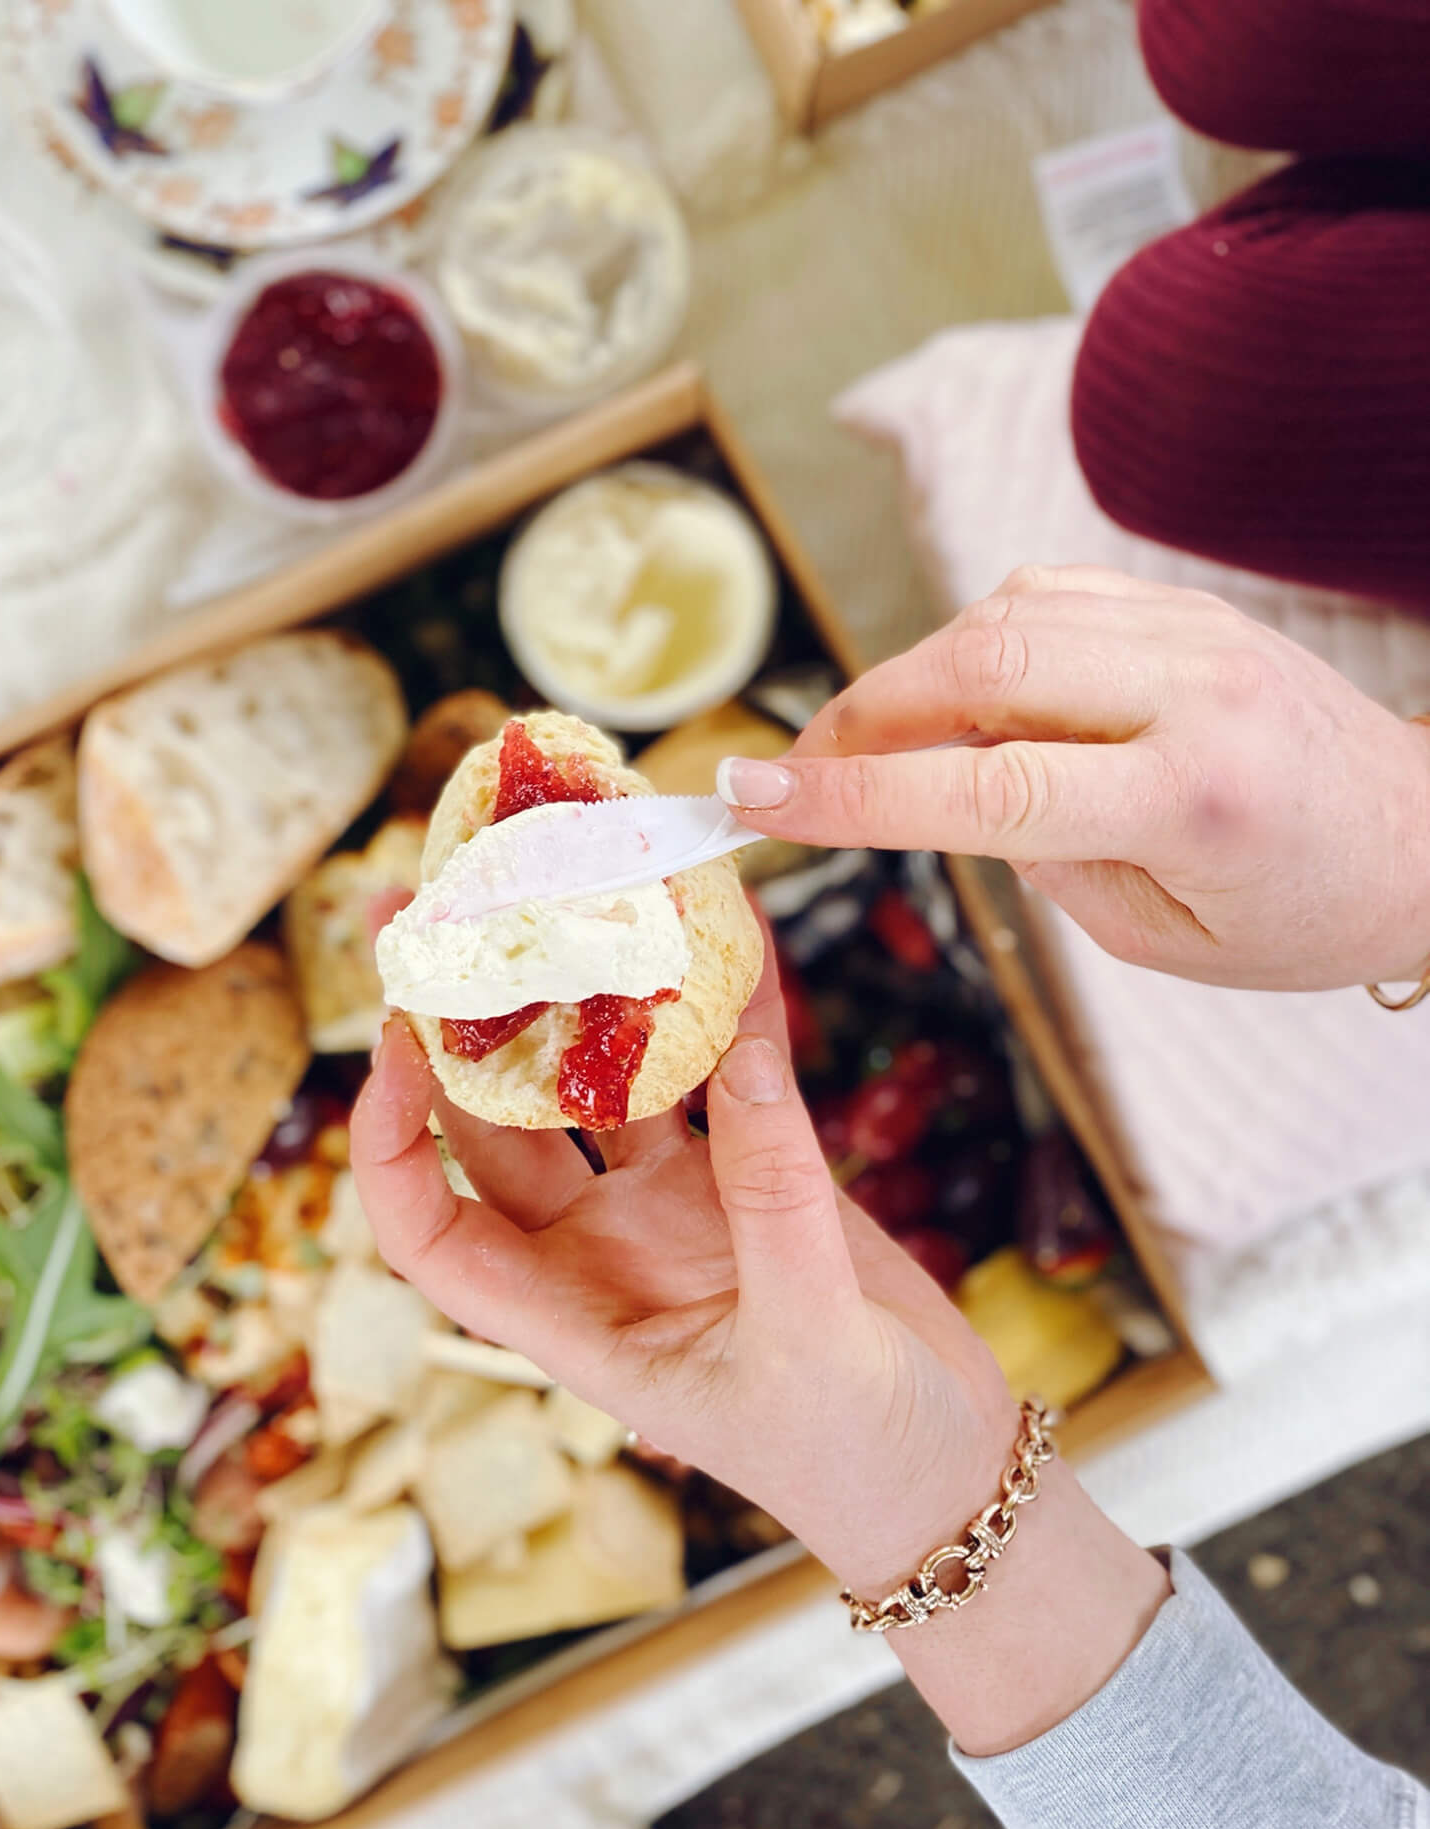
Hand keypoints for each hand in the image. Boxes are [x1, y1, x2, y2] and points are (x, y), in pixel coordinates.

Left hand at [351, 939, 1168, 1751]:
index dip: (393, 1145)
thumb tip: (740, 1059)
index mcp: (575, 1319)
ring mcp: (673, 1209)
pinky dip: (729, 1013)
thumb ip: (776, 1203)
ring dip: (589, 1001)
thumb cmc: (852, 1456)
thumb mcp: (806, 1341)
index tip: (396, 1042)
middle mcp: (602, 1252)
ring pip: (600, 1086)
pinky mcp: (753, 1176)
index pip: (436, 1234)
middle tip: (441, 912)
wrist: (942, 1472)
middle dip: (461, 1028)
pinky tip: (736, 939)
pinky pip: (724, 1076)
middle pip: (496, 1130)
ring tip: (570, 897)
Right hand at [715, 567, 1429, 991]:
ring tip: (872, 745)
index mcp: (1198, 802)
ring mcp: (1196, 630)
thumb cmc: (1297, 913)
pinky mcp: (1184, 605)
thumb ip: (1041, 859)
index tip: (758, 797)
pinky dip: (975, 641)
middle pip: (980, 667)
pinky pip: (1046, 596)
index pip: (988, 787)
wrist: (1419, 837)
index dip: (854, 792)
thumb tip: (938, 781)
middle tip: (796, 768)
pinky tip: (956, 697)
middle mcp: (1198, 691)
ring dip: (911, 677)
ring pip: (1003, 615)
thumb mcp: (1160, 938)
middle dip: (863, 713)